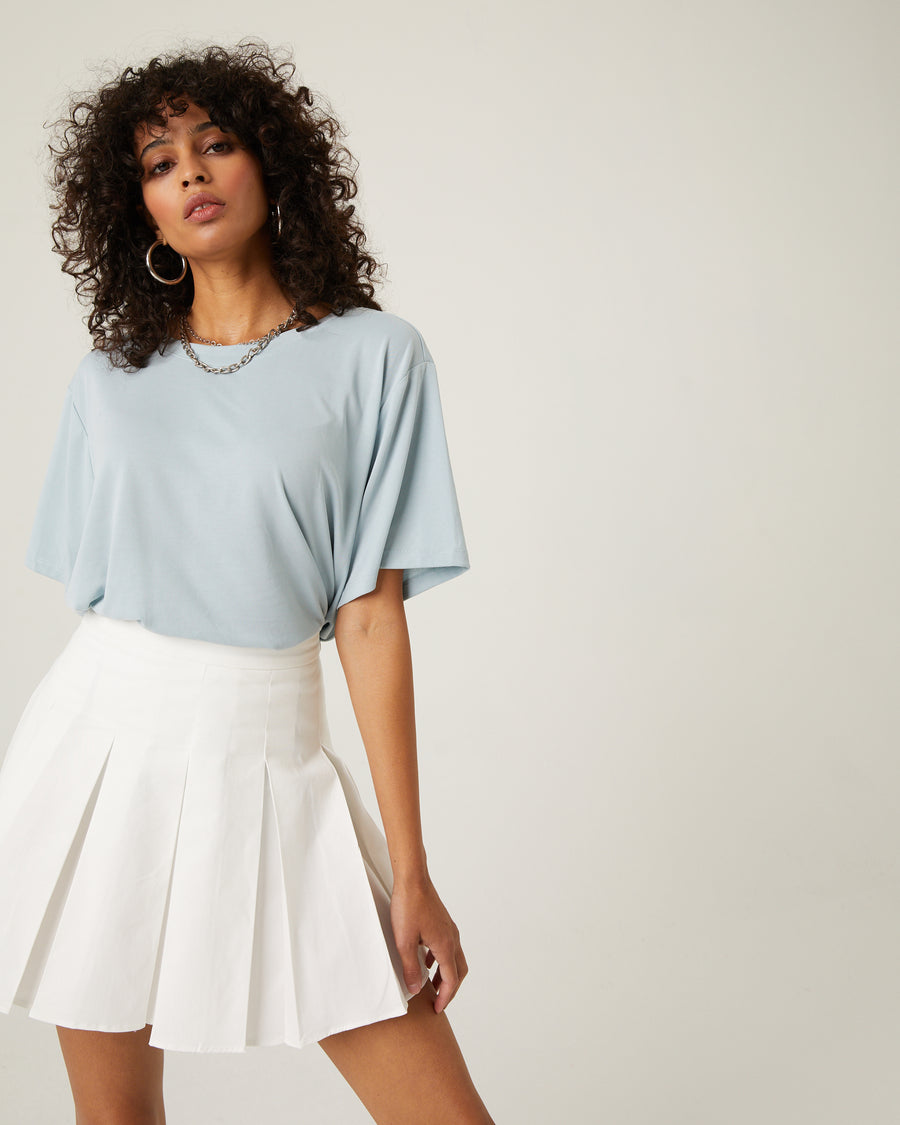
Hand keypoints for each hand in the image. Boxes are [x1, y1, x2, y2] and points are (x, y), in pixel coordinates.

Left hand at [390, 873, 467, 1014]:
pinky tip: (426, 959)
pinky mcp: (442, 922)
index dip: (445, 998)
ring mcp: (449, 928)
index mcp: (445, 945)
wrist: (413, 878)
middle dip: (450, 988)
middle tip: (439, 1001)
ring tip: (432, 984)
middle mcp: (452, 938)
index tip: (437, 1009)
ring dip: (446, 974)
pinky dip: (441, 959)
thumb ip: (410, 967)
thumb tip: (415, 989)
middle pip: (459, 970)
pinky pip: (448, 946)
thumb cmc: (408, 907)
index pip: (451, 980)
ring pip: (455, 958)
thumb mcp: (404, 942)